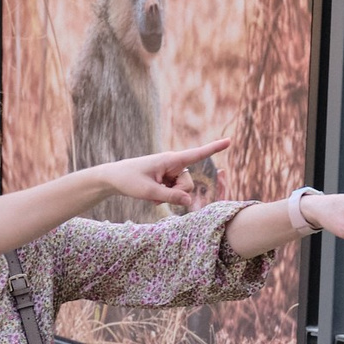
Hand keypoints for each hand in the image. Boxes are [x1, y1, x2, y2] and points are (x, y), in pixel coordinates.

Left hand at [94, 139, 231, 211]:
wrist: (113, 178)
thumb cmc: (129, 180)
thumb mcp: (149, 192)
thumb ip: (170, 197)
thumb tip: (190, 202)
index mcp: (170, 160)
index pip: (197, 154)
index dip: (214, 148)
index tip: (229, 140)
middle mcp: (173, 164)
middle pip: (187, 184)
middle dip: (176, 194)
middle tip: (156, 194)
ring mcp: (170, 172)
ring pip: (181, 190)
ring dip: (168, 196)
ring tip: (151, 194)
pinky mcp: (166, 179)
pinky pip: (174, 192)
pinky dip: (164, 196)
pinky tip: (151, 195)